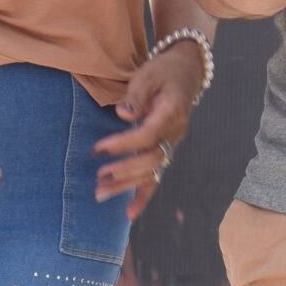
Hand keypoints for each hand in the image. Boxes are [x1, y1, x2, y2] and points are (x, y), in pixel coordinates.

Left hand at [92, 40, 203, 216]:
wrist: (186, 72)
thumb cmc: (163, 72)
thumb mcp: (148, 74)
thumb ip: (136, 95)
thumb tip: (123, 114)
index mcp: (172, 111)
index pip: (148, 134)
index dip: (124, 144)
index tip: (99, 149)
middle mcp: (176, 132)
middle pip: (152, 158)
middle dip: (125, 170)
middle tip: (99, 177)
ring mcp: (173, 143)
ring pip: (153, 171)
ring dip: (127, 186)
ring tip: (100, 194)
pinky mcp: (166, 149)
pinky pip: (157, 175)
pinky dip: (144, 195)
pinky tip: (130, 213)